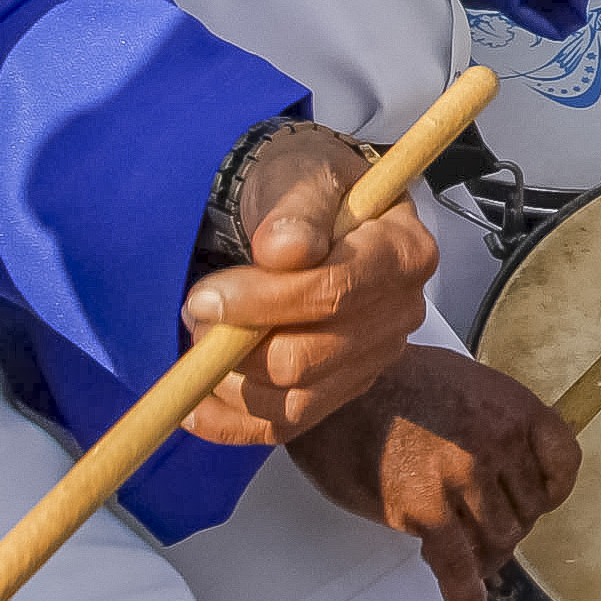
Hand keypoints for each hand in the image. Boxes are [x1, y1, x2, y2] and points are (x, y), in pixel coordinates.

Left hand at [182, 126, 437, 445]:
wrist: (300, 215)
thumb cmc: (303, 188)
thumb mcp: (302, 174)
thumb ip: (297, 209)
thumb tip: (284, 252)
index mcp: (404, 251)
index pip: (337, 291)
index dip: (266, 301)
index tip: (204, 295)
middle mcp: (401, 313)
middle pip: (311, 356)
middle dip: (239, 344)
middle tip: (196, 311)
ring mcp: (372, 358)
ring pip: (295, 399)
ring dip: (231, 381)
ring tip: (200, 340)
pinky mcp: (341, 390)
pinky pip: (285, 426)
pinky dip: (233, 424)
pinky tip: (195, 407)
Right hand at [284, 345, 578, 600]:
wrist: (335, 389)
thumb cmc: (393, 382)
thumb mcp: (466, 384)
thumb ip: (497, 424)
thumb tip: (511, 469)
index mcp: (513, 406)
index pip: (563, 462)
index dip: (549, 489)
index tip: (535, 499)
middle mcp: (498, 441)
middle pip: (527, 508)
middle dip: (508, 522)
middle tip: (478, 524)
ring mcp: (464, 477)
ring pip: (499, 538)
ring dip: (485, 553)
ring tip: (465, 552)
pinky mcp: (425, 509)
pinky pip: (458, 564)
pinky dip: (465, 595)